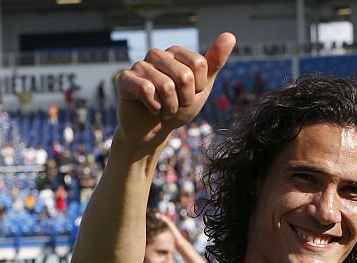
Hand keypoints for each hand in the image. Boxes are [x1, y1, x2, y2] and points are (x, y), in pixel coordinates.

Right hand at [116, 33, 235, 151]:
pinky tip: (150, 109)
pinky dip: (154, 108)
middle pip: (184, 76)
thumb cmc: (177, 108)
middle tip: (175, 105)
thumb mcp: (201, 89)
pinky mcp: (125, 79)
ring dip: (170, 108)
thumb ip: (214, 63)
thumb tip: (230, 36)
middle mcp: (157, 54)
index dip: (198, 88)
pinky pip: (147, 90)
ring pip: (166, 86)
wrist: (154, 131)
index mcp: (175, 53)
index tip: (188, 95)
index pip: (199, 64)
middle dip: (184, 100)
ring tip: (163, 109)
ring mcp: (140, 65)